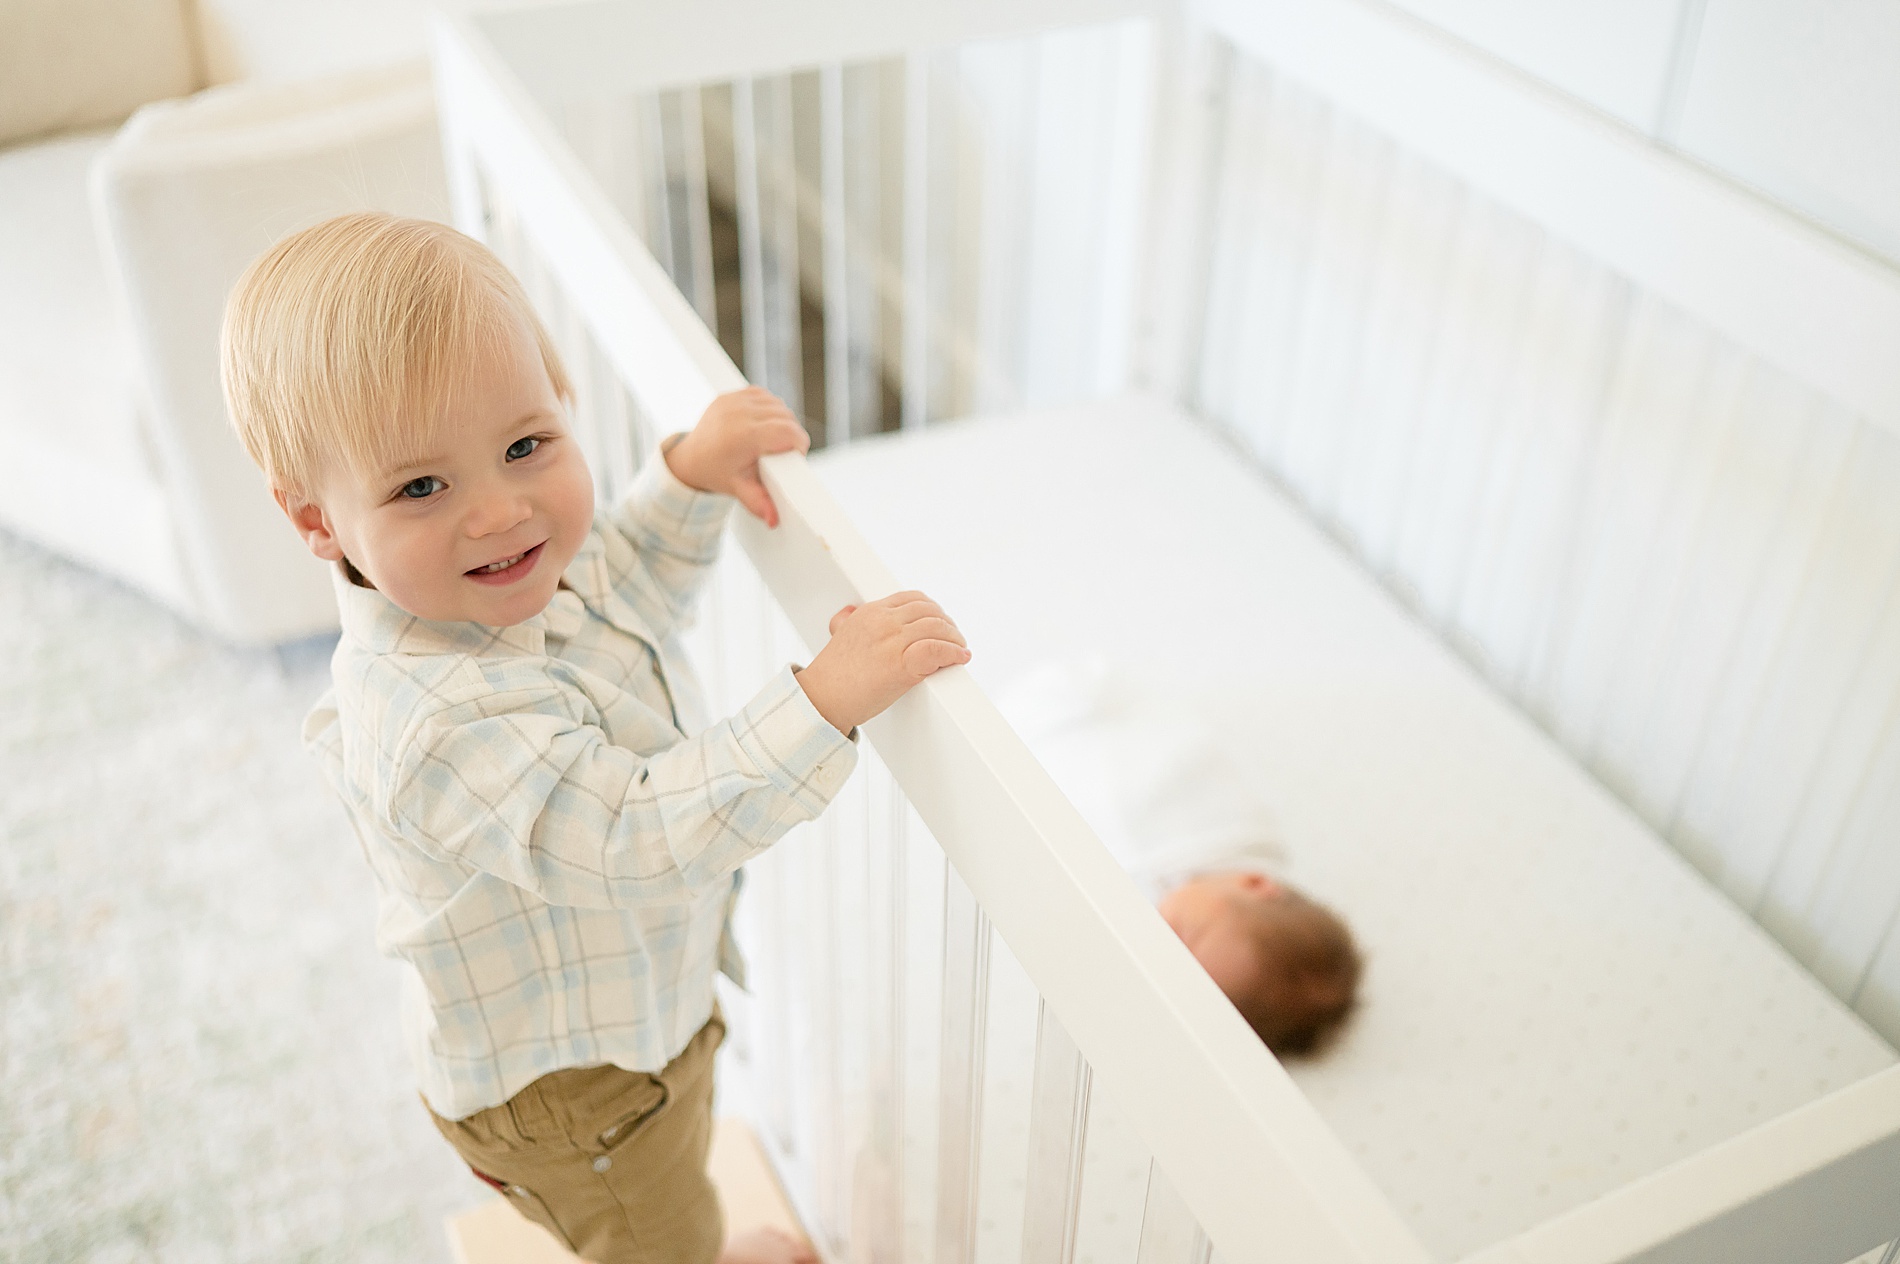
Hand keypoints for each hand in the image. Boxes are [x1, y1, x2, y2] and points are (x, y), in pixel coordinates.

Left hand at [663, 386, 808, 525]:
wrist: (690, 458)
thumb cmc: (716, 473)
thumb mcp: (738, 489)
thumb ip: (758, 502)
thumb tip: (774, 520)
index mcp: (743, 436)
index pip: (788, 430)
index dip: (798, 443)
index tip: (795, 456)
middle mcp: (738, 413)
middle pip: (786, 416)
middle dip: (791, 434)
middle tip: (783, 452)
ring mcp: (733, 401)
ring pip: (777, 404)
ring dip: (781, 419)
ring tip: (773, 438)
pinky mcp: (730, 394)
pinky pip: (763, 396)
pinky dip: (769, 408)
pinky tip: (763, 423)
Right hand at [795, 592, 970, 733]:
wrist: (821, 699)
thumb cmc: (832, 676)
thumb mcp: (838, 636)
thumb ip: (846, 621)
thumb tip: (849, 611)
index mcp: (870, 612)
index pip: (912, 598)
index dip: (933, 609)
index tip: (941, 622)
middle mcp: (883, 622)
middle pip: (930, 611)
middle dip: (948, 624)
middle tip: (955, 638)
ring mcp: (893, 642)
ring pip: (938, 628)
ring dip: (955, 639)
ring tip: (960, 650)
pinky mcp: (902, 665)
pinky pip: (938, 650)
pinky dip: (954, 653)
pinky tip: (960, 658)